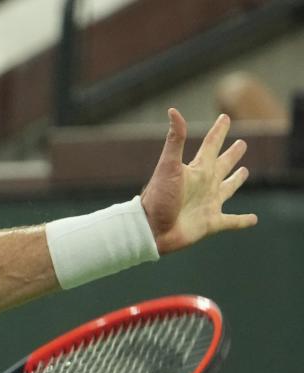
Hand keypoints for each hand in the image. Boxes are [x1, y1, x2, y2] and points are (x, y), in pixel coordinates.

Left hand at [141, 108, 257, 254]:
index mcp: (196, 170)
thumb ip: (175, 140)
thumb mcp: (168, 166)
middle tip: (242, 144)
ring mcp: (208, 204)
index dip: (218, 131)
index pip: (210, 145)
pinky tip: (254, 219)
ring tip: (244, 172)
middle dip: (231, 154)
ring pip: (228, 189)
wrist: (151, 229)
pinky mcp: (211, 223)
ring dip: (236, 180)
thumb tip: (173, 110)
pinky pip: (232, 221)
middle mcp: (204, 185)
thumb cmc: (158, 197)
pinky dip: (243, 221)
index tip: (224, 118)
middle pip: (221, 165)